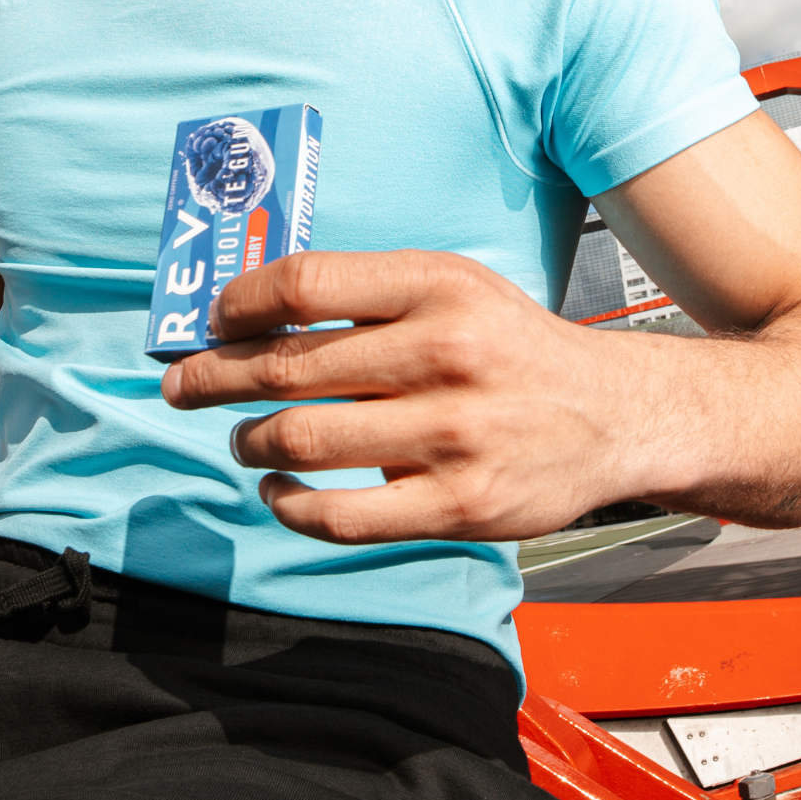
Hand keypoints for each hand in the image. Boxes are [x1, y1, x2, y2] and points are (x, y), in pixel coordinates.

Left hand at [159, 250, 662, 544]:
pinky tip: (280, 490)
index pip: (301, 284)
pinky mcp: (460, 505)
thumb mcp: (454, 288)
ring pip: (299, 440)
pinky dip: (288, 504)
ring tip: (243, 438)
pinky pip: (337, 515)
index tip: (210, 324)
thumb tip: (245, 318)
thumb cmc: (511, 349)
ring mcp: (453, 434)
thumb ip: (364, 295)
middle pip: (285, 367)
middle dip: (212, 380)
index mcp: (438, 285)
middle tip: (183, 387)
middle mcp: (445, 352)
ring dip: (248, 441)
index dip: (235, 307)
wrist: (617, 416)